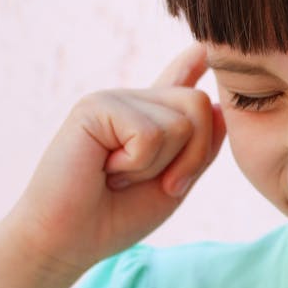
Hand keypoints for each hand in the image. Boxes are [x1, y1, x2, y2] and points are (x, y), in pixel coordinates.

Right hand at [1, 44, 225, 274]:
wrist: (70, 240)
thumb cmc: (117, 216)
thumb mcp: (174, 183)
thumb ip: (199, 148)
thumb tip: (217, 107)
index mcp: (150, 120)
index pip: (176, 82)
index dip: (191, 64)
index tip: (202, 48)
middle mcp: (134, 102)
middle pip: (200, 105)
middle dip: (193, 156)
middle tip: (157, 183)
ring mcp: (115, 99)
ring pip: (182, 122)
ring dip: (160, 165)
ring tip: (121, 175)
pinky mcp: (97, 106)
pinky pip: (150, 134)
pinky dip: (136, 165)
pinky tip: (106, 170)